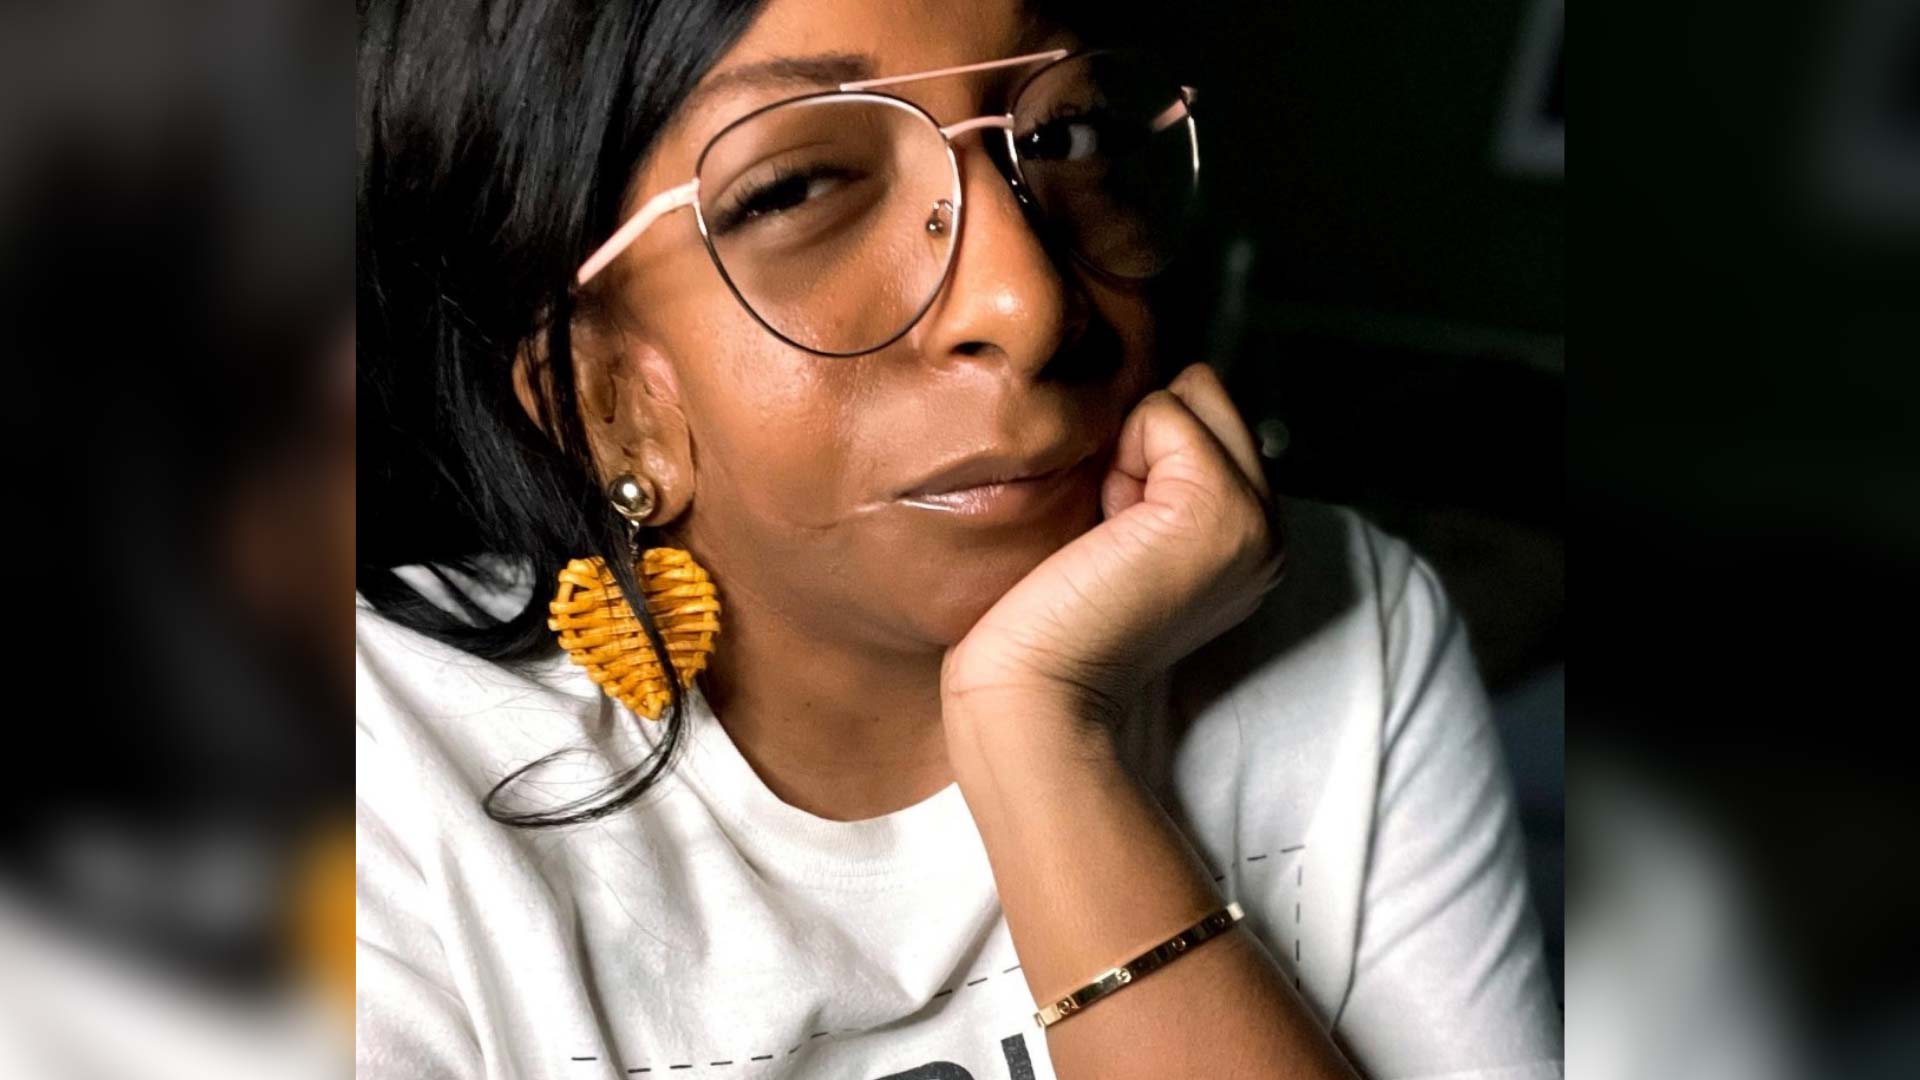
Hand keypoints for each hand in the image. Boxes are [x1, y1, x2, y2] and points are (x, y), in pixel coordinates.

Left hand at [942, 362, 1285, 736]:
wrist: (1033, 689)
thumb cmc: (1048, 614)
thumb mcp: (1120, 527)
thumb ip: (1155, 473)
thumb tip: (1155, 394)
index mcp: (1249, 538)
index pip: (1211, 420)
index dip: (1145, 453)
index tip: (1115, 535)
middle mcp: (1269, 530)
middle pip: (1209, 396)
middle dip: (1145, 441)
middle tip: (1111, 531)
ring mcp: (1254, 521)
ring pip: (1192, 397)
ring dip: (1133, 449)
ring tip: (1112, 532)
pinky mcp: (1220, 510)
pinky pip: (1167, 412)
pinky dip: (1124, 453)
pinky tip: (1110, 528)